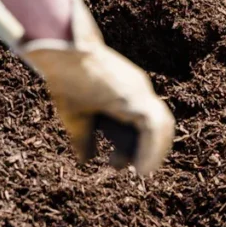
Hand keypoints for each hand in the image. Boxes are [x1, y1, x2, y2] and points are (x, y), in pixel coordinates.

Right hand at [0, 0, 175, 175]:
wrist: (64, 54)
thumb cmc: (66, 80)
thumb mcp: (76, 117)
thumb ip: (84, 139)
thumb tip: (86, 161)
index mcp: (125, 93)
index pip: (142, 122)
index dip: (138, 144)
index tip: (117, 164)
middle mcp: (138, 90)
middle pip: (156, 123)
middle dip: (150, 148)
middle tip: (138, 170)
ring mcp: (139, 90)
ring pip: (161, 125)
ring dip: (154, 151)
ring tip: (142, 172)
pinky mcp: (135, 95)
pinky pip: (153, 127)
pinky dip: (151, 149)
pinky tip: (141, 168)